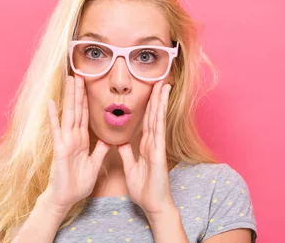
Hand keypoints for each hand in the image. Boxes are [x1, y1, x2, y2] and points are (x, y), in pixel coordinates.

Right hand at [44, 75, 110, 211]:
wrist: (65, 198)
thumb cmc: (77, 183)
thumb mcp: (94, 164)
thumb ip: (100, 150)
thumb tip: (109, 138)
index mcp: (82, 140)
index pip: (86, 116)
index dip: (88, 100)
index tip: (89, 84)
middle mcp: (73, 137)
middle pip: (77, 110)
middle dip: (79, 92)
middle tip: (79, 73)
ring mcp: (65, 141)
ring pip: (69, 114)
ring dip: (69, 97)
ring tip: (69, 80)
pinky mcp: (60, 148)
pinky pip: (57, 130)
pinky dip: (54, 116)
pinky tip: (51, 103)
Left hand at [117, 80, 174, 217]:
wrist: (152, 205)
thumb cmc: (144, 189)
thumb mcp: (131, 167)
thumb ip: (127, 153)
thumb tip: (121, 141)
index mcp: (146, 145)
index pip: (146, 120)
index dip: (147, 104)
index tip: (148, 89)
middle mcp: (153, 143)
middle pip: (153, 115)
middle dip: (156, 97)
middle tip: (159, 79)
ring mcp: (157, 147)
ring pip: (157, 119)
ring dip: (160, 102)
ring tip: (163, 85)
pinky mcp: (158, 154)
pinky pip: (157, 132)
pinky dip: (158, 117)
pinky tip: (160, 106)